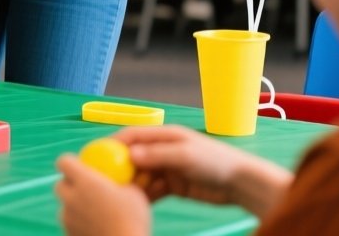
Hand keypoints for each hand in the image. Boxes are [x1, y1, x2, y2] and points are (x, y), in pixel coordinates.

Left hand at [55, 154, 152, 235]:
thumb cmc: (133, 221)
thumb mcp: (135, 194)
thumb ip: (122, 180)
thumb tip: (126, 172)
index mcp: (84, 181)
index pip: (64, 161)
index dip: (70, 161)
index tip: (80, 165)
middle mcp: (71, 198)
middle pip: (60, 184)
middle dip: (70, 184)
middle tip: (86, 187)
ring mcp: (67, 217)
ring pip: (65, 206)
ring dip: (75, 205)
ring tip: (95, 211)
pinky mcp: (68, 233)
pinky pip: (70, 223)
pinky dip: (78, 222)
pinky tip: (96, 226)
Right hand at [114, 126, 249, 205]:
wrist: (241, 184)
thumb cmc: (216, 161)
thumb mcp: (186, 155)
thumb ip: (157, 155)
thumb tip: (129, 155)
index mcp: (165, 135)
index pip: (133, 135)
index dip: (114, 143)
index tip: (98, 155)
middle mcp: (163, 150)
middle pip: (134, 157)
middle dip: (119, 167)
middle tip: (105, 180)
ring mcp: (168, 168)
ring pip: (141, 175)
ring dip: (131, 183)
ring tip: (121, 194)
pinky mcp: (173, 186)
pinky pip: (152, 189)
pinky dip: (143, 195)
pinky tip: (136, 202)